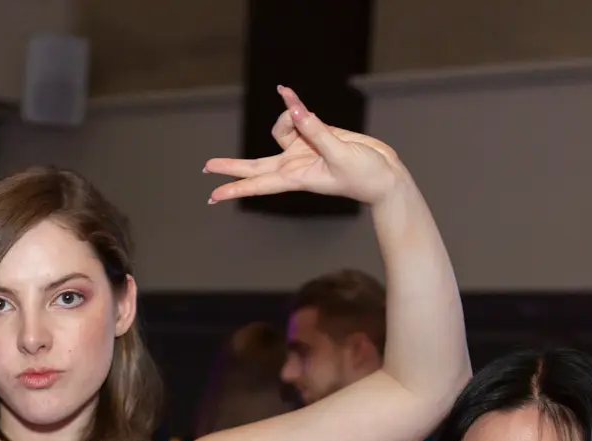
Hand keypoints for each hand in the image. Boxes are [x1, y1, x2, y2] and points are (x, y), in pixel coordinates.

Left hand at [206, 86, 406, 209]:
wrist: (385, 174)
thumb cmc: (365, 175)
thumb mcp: (340, 153)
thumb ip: (316, 130)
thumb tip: (295, 109)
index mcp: (297, 177)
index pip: (258, 183)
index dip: (234, 187)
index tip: (213, 195)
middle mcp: (295, 165)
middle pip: (255, 165)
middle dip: (232, 166)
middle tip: (206, 168)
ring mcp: (304, 150)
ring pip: (280, 129)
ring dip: (285, 116)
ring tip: (304, 112)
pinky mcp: (316, 137)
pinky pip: (297, 117)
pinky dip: (294, 106)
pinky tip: (291, 95)